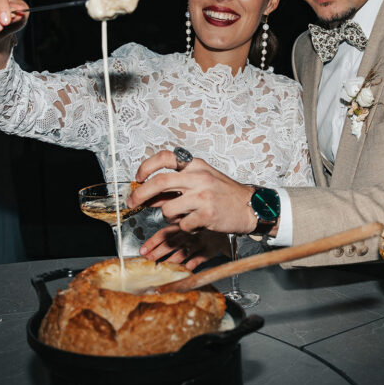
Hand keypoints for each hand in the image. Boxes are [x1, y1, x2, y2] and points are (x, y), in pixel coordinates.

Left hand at [128, 150, 257, 234]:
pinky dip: (185, 227)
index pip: (165, 158)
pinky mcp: (207, 214)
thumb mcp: (201, 180)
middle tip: (133, 202)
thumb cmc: (225, 193)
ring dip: (169, 216)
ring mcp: (203, 196)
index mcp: (196, 165)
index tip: (138, 177)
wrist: (251, 206)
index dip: (147, 166)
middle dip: (140, 194)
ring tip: (183, 216)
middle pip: (159, 182)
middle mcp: (199, 177)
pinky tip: (196, 223)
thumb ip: (177, 185)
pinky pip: (182, 224)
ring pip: (167, 209)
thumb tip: (149, 194)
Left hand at [138, 225, 228, 269]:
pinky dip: (189, 266)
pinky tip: (182, 271)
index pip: (164, 234)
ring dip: (170, 262)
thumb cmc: (201, 228)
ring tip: (161, 269)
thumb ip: (170, 234)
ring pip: (182, 254)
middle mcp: (188, 233)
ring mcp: (198, 243)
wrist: (224, 227)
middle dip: (157, 254)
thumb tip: (149, 248)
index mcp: (181, 226)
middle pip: (170, 244)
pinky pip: (197, 260)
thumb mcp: (185, 225)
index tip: (143, 251)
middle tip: (148, 262)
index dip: (152, 243)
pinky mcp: (208, 251)